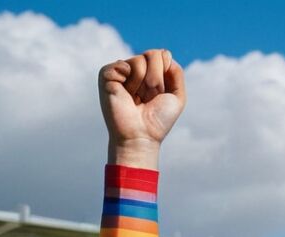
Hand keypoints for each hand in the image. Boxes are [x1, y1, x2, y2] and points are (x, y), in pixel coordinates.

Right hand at [98, 49, 185, 165]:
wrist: (141, 135)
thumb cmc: (158, 120)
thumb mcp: (177, 97)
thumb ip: (177, 73)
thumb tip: (165, 53)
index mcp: (151, 73)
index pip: (162, 55)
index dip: (165, 75)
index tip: (161, 94)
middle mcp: (136, 70)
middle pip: (152, 54)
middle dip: (156, 79)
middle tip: (149, 97)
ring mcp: (122, 71)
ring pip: (139, 60)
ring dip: (142, 82)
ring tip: (136, 98)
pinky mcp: (107, 74)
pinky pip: (122, 65)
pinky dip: (128, 80)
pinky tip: (124, 94)